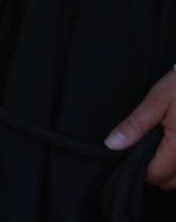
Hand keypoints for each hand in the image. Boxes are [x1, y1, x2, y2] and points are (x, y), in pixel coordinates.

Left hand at [106, 68, 175, 187]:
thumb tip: (112, 145)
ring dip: (169, 170)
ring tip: (158, 145)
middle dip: (154, 170)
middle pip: (169, 182)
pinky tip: (171, 148)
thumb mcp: (157, 99)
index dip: (138, 167)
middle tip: (143, 146)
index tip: (128, 152)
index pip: (154, 174)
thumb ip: (135, 125)